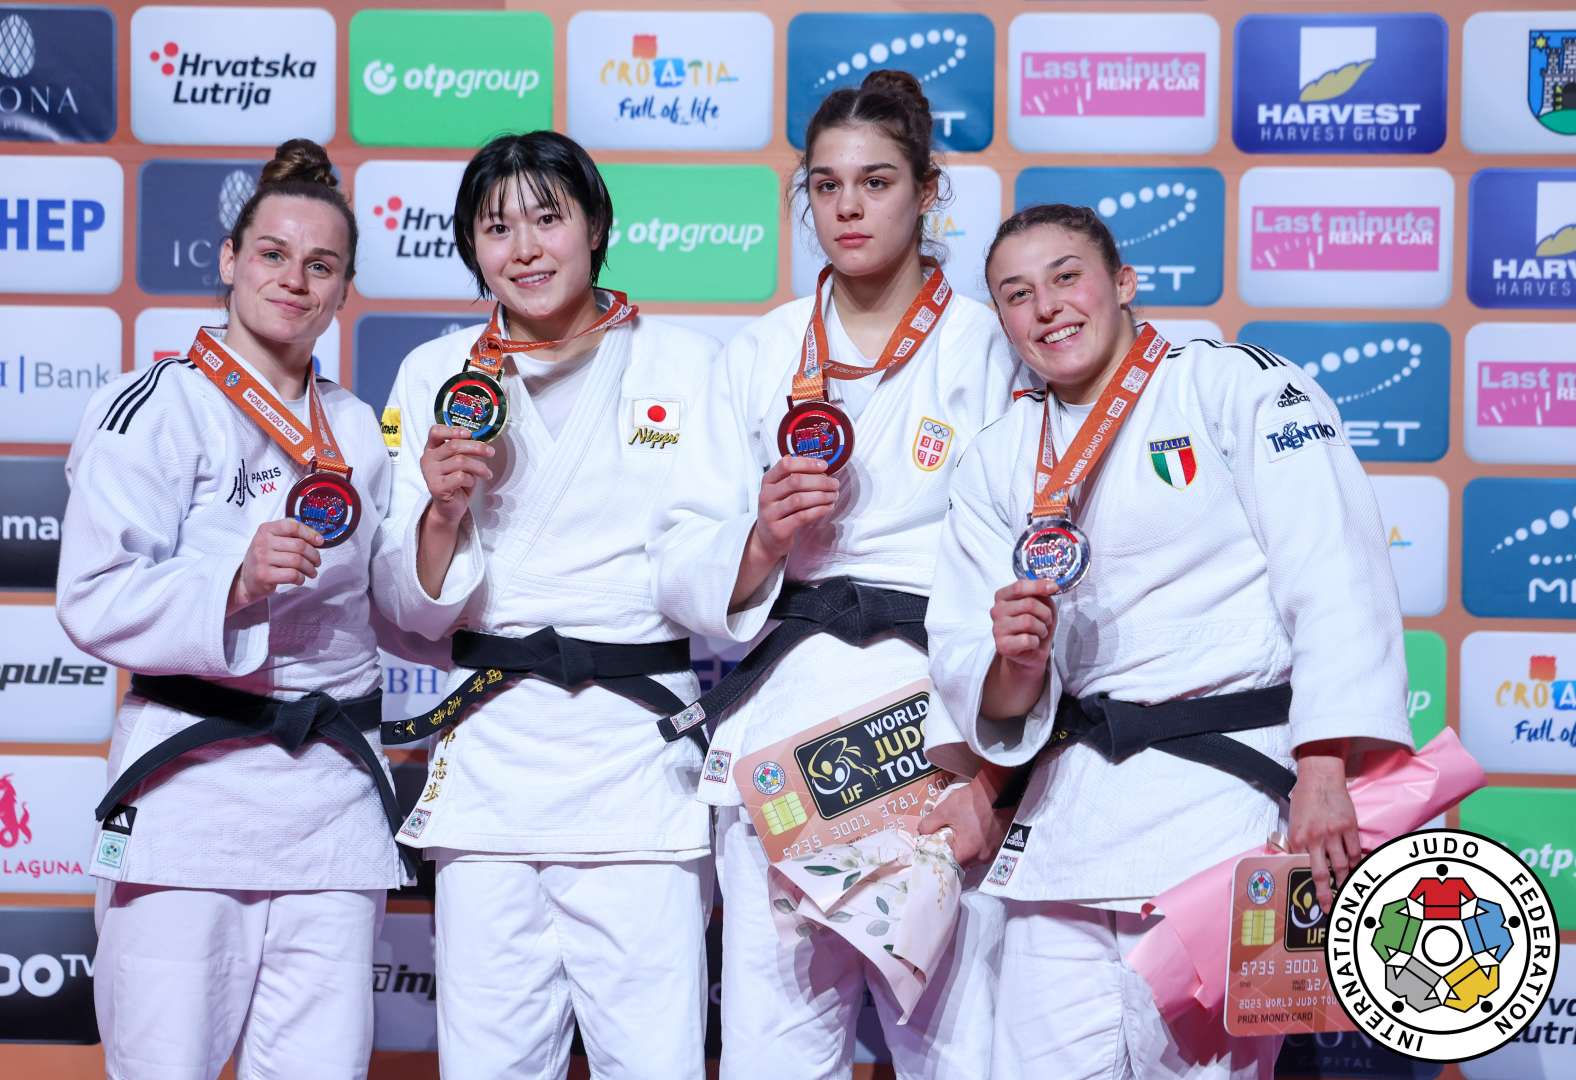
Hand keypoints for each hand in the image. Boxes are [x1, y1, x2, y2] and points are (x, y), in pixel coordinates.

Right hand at [228, 519, 323, 613]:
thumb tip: (318, 539)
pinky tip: (300, 579)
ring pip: (298, 561)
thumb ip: (292, 536)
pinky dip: (301, 578)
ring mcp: (262, 559)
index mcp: (266, 529)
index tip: (319, 542)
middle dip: (314, 555)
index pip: (292, 526)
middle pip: (299, 545)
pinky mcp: (264, 575)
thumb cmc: (265, 559)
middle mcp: (262, 542)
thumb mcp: (272, 541)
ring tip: (312, 572)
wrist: (246, 579)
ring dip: (310, 568)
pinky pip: (292, 575)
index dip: (310, 534)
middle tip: (317, 561)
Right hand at [420, 424, 494, 528]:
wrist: (449, 508)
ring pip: (460, 461)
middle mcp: (428, 459)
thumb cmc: (456, 483)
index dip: (453, 430)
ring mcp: (430, 473)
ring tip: (486, 473)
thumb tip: (480, 441)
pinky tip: (472, 483)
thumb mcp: (459, 462)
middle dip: (477, 447)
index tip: (469, 434)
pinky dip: (471, 479)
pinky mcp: (436, 486)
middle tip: (491, 452)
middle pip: (454, 446)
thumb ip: (463, 450)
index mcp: (431, 449)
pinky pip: (460, 476)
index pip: (435, 432)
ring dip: (479, 466)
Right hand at [750, 455, 839, 561]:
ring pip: (799, 499)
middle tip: (834, 484)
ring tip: (833, 496)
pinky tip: (828, 507)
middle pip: (795, 481)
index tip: (824, 465)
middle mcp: (767, 495)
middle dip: (820, 481)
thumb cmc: (780, 510)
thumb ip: (797, 478)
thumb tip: (821, 469)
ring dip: (822, 496)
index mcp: (768, 481)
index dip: (807, 463)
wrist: (767, 538)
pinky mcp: (778, 529)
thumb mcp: (781, 491)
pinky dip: (819, 510)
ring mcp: (770, 513)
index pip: (786, 465)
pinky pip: (802, 516)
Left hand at [918, 771, 1012, 864]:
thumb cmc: (970, 802)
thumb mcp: (944, 811)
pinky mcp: (998, 843)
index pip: (949, 865)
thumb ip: (928, 825)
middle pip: (961, 861)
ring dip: (964, 847)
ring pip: (972, 856)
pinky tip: (970, 831)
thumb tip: (921, 834)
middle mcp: (982, 858)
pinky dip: (974, 843)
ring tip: (957, 833)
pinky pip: (981, 849)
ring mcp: (992, 851)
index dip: (939, 857)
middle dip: (952, 852)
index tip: (933, 849)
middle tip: (944, 839)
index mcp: (968, 853)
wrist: (994, 790)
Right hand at [991, 578, 1057, 670]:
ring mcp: (997, 628)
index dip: (1038, 586)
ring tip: (1040, 632)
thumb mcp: (1042, 604)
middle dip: (1045, 613)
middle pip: (1028, 604)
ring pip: (1028, 621)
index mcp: (1003, 597)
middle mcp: (996, 610)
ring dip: (1041, 628)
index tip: (1054, 587)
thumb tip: (1051, 585)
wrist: (1031, 652)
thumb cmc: (1035, 625)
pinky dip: (1036, 642)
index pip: (1019, 587)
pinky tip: (1032, 643)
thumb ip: (1042, 593)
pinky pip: (1026, 640)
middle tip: (1046, 621)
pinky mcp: (1002, 645)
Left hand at [1289, 744, 1360, 911]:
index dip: (1307, 886)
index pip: (1302, 869)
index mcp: (1298, 838)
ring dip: (1344, 881)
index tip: (1313, 901)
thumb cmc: (1304, 800)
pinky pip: (1354, 851)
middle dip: (1326, 894)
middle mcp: (1315, 838)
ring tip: (1347, 891)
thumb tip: (1298, 862)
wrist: (1320, 777)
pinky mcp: (1349, 827)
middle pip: (1322, 873)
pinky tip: (1356, 870)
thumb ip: (1297, 843)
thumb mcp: (1293, 822)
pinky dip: (1356, 862)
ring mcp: (1333, 833)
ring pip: (1341, 865)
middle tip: (1330, 908)